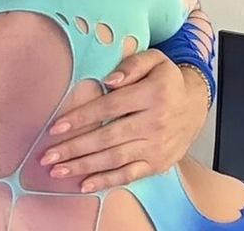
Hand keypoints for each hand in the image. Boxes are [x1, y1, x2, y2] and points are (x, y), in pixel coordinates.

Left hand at [39, 48, 209, 192]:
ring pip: (114, 159)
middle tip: (47, 155)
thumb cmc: (168, 80)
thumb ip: (132, 64)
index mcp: (152, 95)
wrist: (196, 104)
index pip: (109, 107)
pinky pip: (130, 175)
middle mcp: (154, 123)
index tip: (56, 127)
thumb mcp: (155, 59)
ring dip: (83, 166)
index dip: (81, 118)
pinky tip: (85, 184)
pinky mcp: (158, 163)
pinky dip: (106, 181)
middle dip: (74, 148)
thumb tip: (108, 81)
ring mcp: (156, 147)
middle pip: (107, 137)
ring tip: (58, 170)